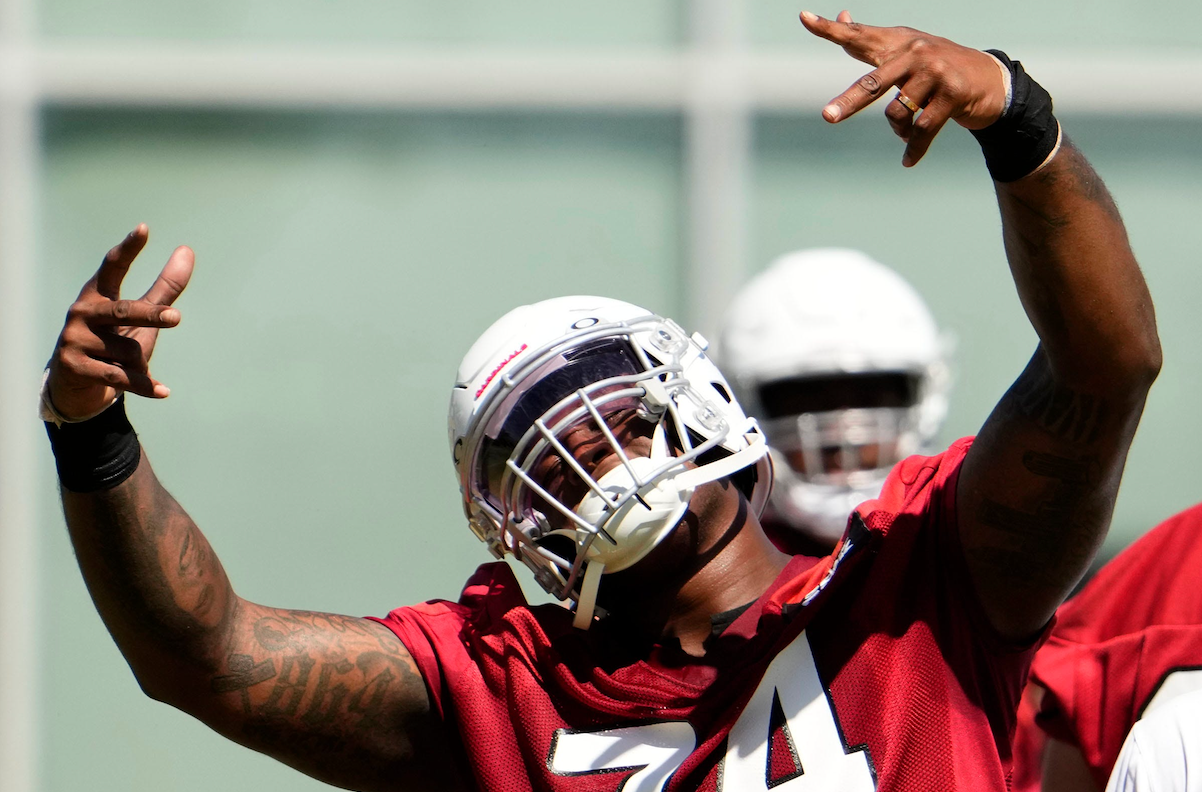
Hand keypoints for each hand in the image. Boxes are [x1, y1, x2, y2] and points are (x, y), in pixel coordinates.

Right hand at [47, 225, 193, 419]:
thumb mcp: (139, 318)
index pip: (112, 267)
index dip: (128, 249)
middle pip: (124, 311)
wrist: (76, 387)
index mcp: (97, 295)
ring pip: (129, 351)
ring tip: (129, 368)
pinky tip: (163, 391)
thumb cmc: (112, 343)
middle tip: (176, 318)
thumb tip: (187, 250)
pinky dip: (145, 386)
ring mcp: (74, 340)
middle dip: (151, 315)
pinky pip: (122, 376)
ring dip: (141, 364)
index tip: (143, 229)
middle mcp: (82, 313)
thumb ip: (164, 288)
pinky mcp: (75, 366)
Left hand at [800, 10, 1007, 165]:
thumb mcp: (905, 51)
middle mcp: (915, 52)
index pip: (858, 35)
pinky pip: (922, 131)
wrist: (990, 80)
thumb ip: (870, 41)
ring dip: (898, 130)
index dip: (830, 29)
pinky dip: (913, 149)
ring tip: (906, 132)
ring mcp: (935, 72)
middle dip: (850, 102)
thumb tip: (842, 16)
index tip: (804, 19)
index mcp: (899, 42)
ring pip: (898, 113)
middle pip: (873, 83)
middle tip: (827, 117)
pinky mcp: (952, 94)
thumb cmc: (936, 68)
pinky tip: (907, 161)